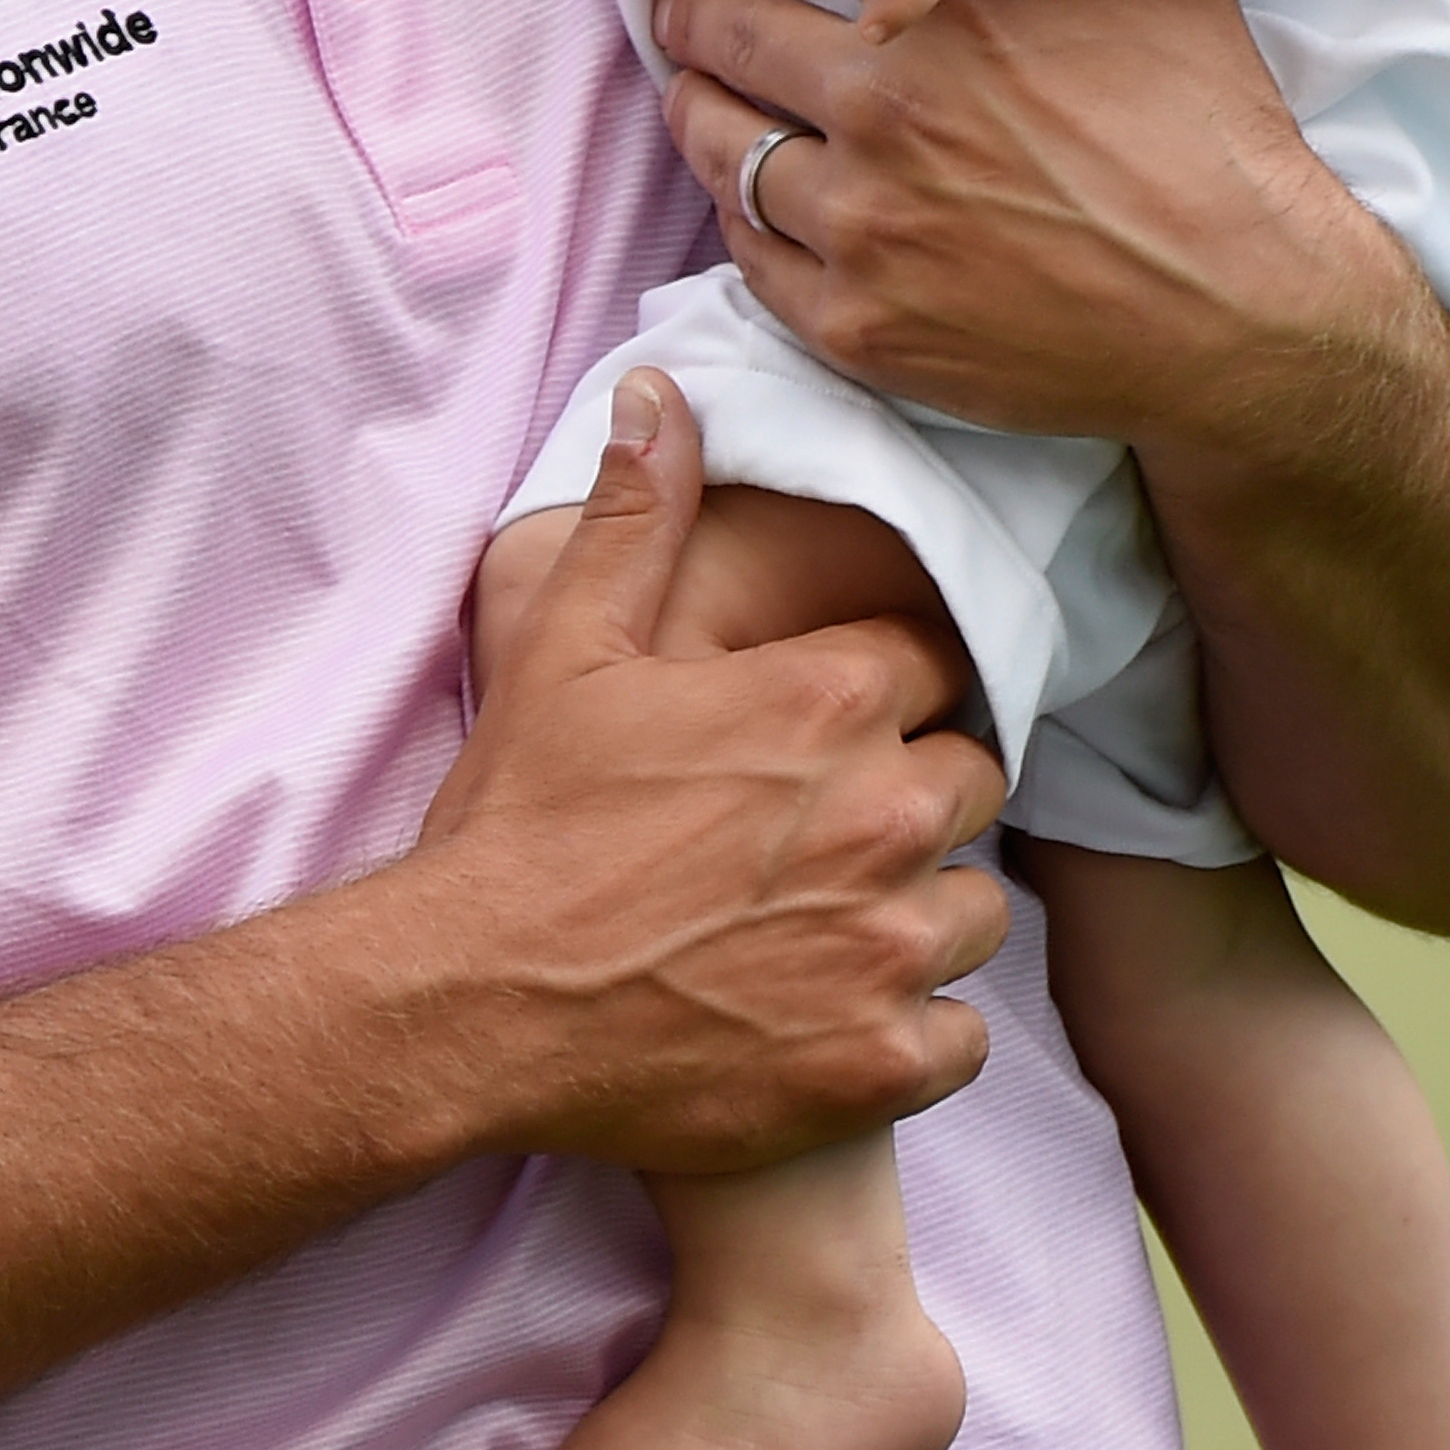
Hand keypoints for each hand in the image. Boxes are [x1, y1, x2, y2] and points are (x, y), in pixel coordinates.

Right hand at [417, 370, 1004, 1174]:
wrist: (472, 1005)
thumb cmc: (519, 822)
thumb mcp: (566, 647)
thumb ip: (641, 515)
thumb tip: (663, 390)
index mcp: (827, 701)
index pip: (934, 668)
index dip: (883, 694)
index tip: (828, 729)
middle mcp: (882, 816)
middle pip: (971, 785)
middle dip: (911, 799)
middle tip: (820, 835)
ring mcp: (889, 945)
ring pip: (977, 912)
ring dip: (920, 915)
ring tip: (829, 930)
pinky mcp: (880, 1059)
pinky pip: (959, 1037)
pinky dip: (910, 1033)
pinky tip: (834, 1020)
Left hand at [641, 0, 1354, 449]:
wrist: (1241, 312)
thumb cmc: (1211, 139)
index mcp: (949, 10)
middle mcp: (887, 109)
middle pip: (727, 40)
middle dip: (696, 20)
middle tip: (685, 17)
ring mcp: (865, 225)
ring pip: (723, 150)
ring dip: (701, 116)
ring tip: (699, 102)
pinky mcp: (859, 324)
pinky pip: (751, 258)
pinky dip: (741, 218)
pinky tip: (749, 199)